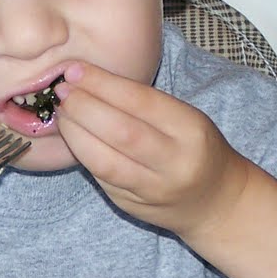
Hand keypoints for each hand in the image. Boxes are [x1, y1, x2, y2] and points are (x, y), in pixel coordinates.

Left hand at [53, 62, 250, 239]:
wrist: (214, 201)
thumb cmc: (195, 148)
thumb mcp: (185, 118)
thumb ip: (144, 103)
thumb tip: (88, 80)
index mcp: (190, 130)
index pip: (140, 102)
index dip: (102, 84)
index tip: (75, 70)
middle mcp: (174, 162)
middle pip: (121, 132)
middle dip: (84, 107)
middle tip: (63, 91)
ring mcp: (152, 190)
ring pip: (105, 161)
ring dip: (75, 133)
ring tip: (62, 113)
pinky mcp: (132, 207)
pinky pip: (100, 177)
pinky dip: (82, 153)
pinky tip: (71, 136)